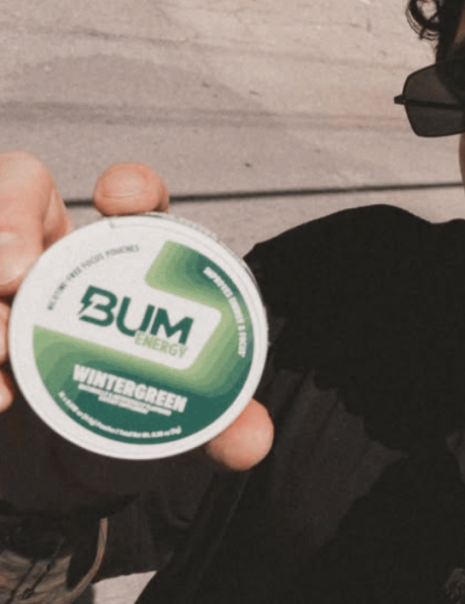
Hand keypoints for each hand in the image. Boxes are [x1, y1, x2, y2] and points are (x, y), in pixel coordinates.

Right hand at [0, 152, 272, 512]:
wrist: (65, 468)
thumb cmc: (130, 413)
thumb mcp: (181, 422)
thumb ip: (221, 429)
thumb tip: (252, 442)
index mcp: (126, 260)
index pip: (132, 197)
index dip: (130, 184)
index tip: (123, 198)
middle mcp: (55, 256)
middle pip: (20, 188)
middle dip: (8, 216)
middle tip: (12, 275)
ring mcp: (0, 284)